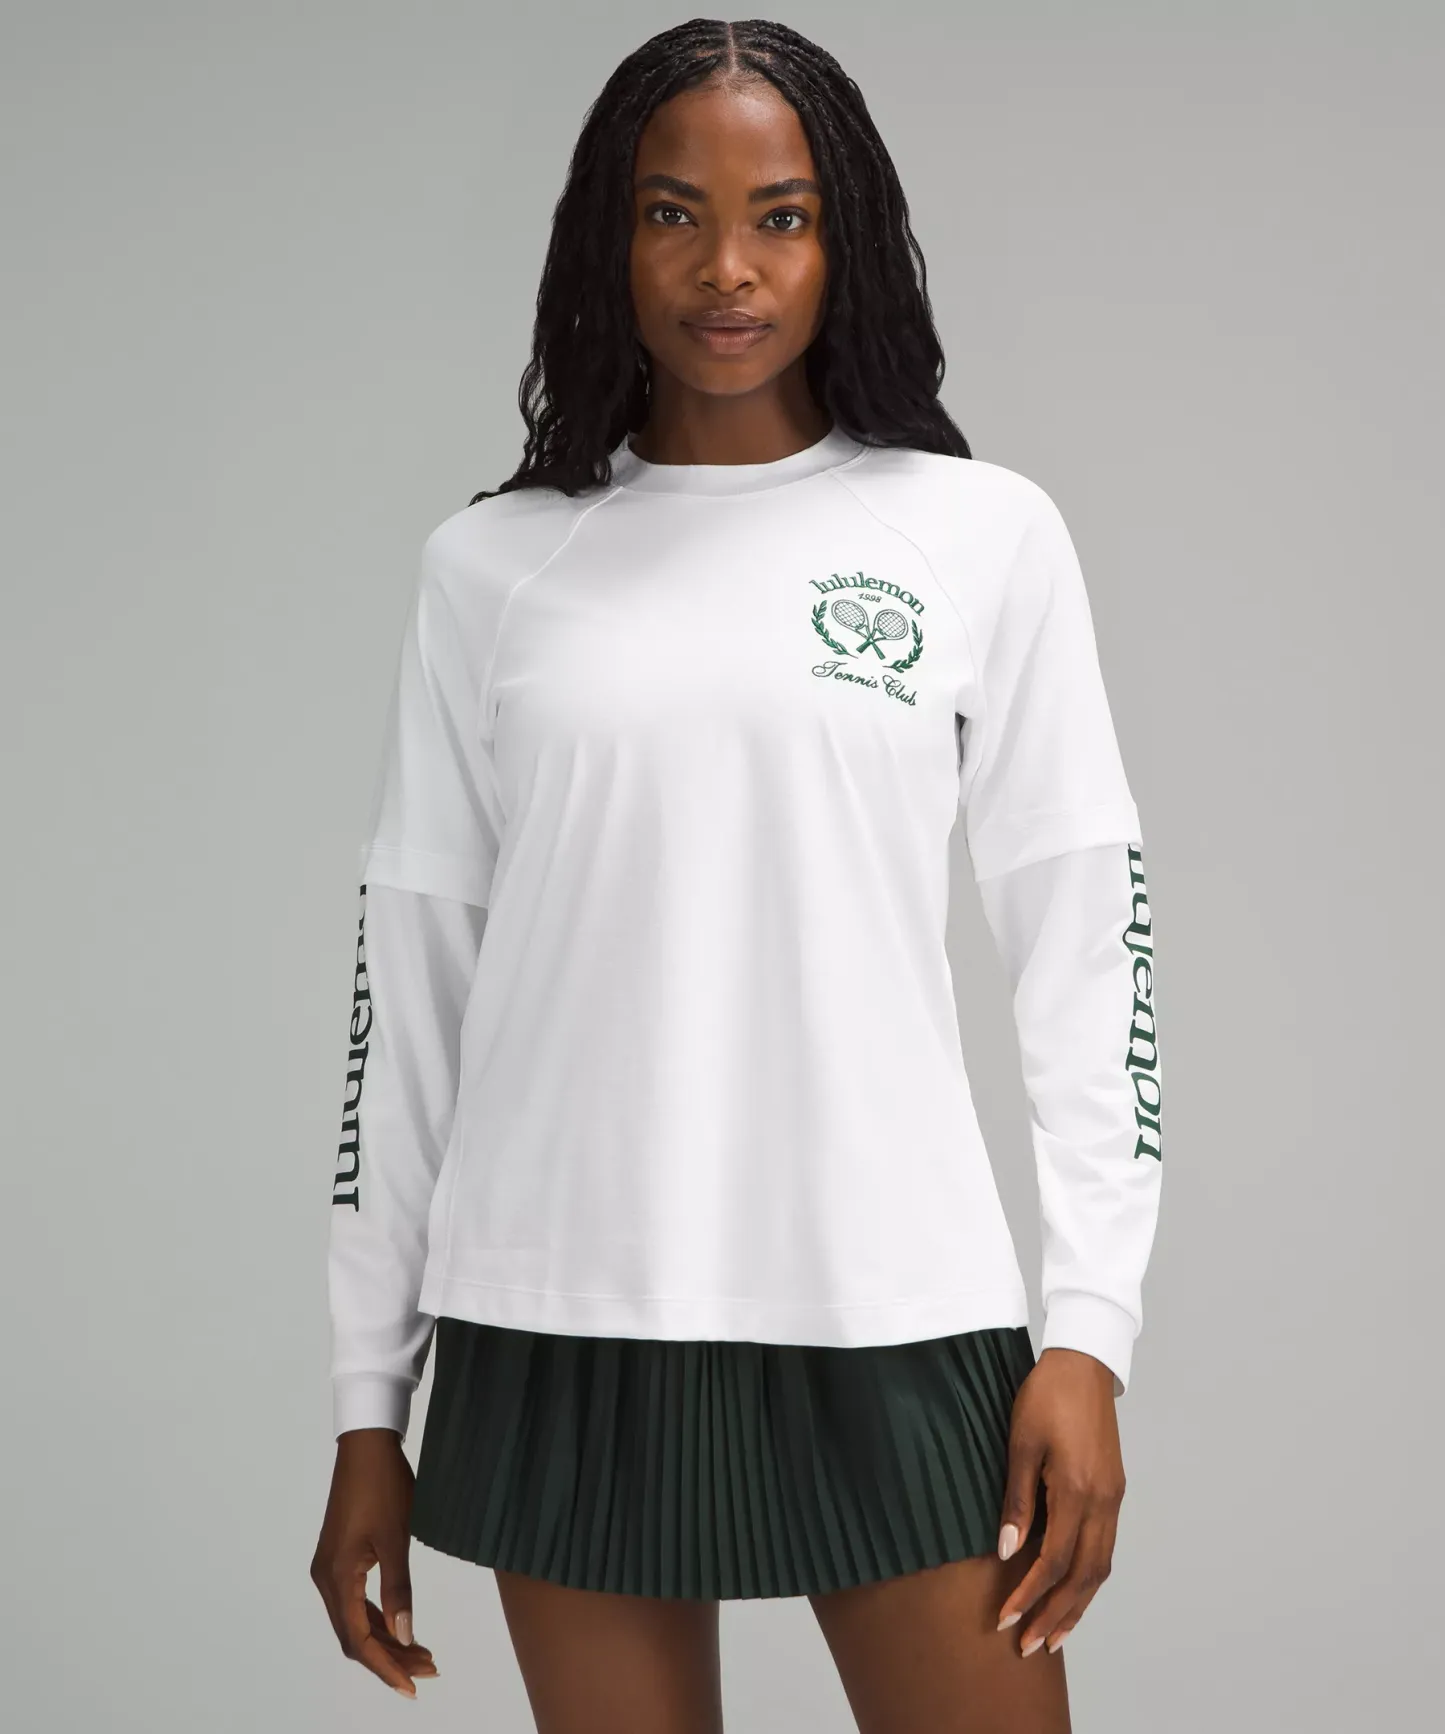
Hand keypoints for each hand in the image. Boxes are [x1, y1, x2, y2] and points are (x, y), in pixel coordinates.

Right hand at [310, 1428, 439, 1697]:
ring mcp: (329, 1568)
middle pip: (354, 1635)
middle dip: (390, 1657)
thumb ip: (399, 1591)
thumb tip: (406, 1637)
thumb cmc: (384, 1486)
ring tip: (422, 1653)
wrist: (367, 1445)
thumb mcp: (396, 1539)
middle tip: (428, 1669)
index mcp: (336, 1577)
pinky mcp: (338, 1558)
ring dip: (385, 1639)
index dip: (385, 1667)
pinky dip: (377, 1618)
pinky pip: (354, 1601)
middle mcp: (325, 1579)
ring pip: (354, 1620)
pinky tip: (400, 1625)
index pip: (359, 1639)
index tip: (412, 1685)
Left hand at [994, 1347, 1124, 1656]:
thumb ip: (1016, 1500)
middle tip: (1029, 1646)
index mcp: (1075, 1490)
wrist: (1084, 1363)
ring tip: (1054, 1635)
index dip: (1028, 1595)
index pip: (1052, 1562)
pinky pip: (1105, 1548)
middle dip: (1055, 1615)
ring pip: (1100, 1568)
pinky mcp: (1114, 1491)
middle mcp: (1101, 1502)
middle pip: (1082, 1577)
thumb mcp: (1020, 1442)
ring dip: (1077, 1605)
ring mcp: (1113, 1498)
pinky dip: (1089, 1578)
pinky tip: (1073, 1591)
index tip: (1005, 1619)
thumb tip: (1006, 1551)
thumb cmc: (1045, 1396)